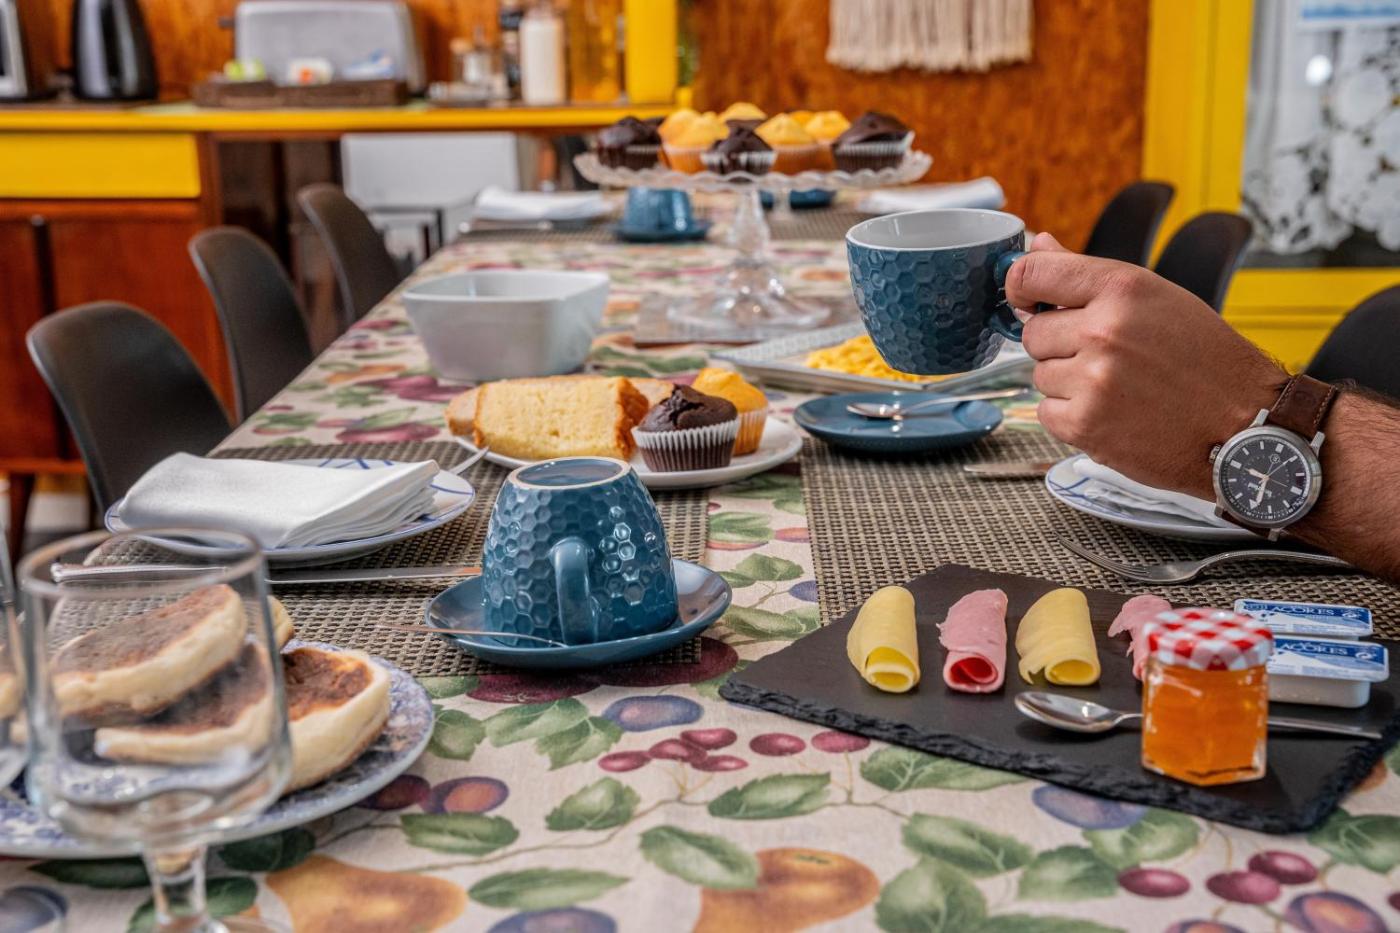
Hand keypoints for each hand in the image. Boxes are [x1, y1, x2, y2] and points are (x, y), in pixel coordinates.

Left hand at [1005, 234, 1288, 499]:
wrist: (1244, 425)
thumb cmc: (1206, 360)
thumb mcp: (1156, 298)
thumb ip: (1087, 275)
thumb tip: (1037, 246)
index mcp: (1122, 288)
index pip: (1031, 274)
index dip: (1020, 287)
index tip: (1025, 298)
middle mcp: (1103, 330)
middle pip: (1033, 332)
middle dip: (1060, 344)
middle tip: (1108, 357)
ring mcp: (1093, 379)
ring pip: (1040, 374)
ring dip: (1068, 383)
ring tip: (1119, 387)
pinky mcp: (1085, 425)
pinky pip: (1046, 412)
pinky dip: (1071, 417)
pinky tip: (1112, 413)